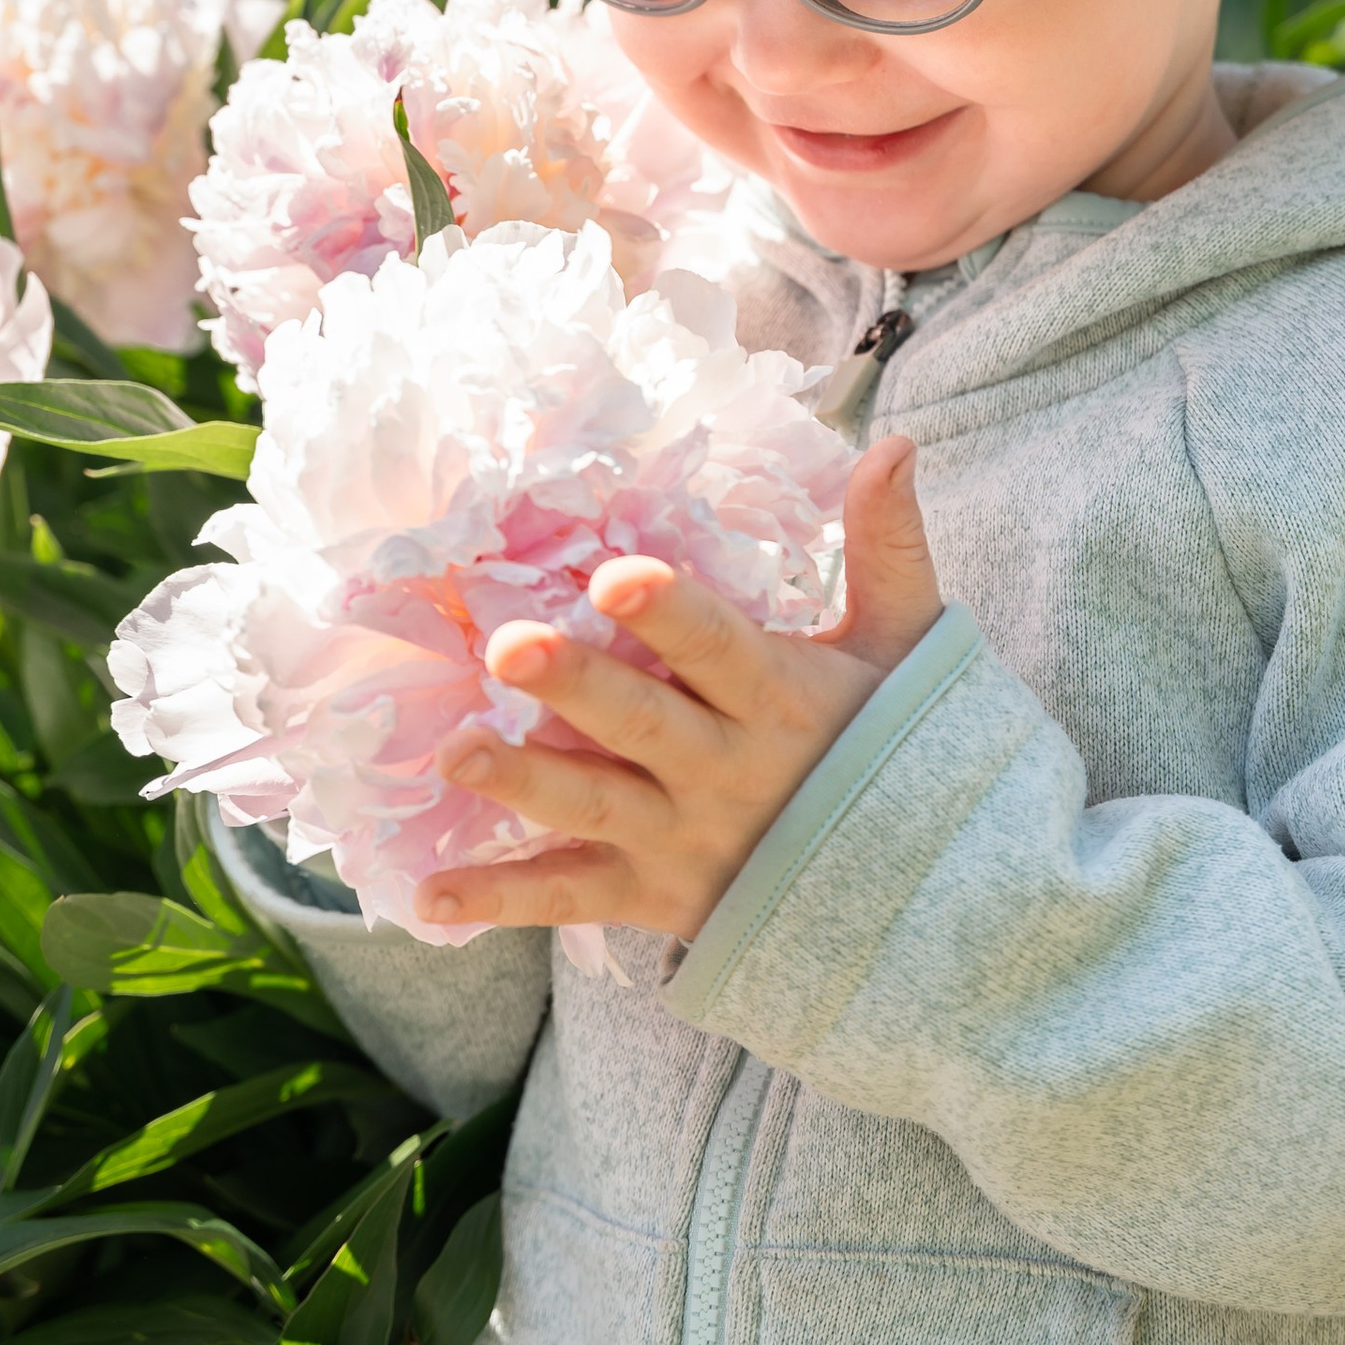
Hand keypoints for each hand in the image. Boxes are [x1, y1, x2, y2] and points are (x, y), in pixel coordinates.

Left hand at [417, 435, 943, 940]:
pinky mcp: (650, 893)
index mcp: (779, 698)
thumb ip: (885, 544)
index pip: (720, 650)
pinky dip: (501, 901)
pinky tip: (429, 894)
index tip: (616, 576)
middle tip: (507, 647)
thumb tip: (894, 442)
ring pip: (594, 808)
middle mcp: (725, 770)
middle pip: (641, 726)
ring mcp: (683, 838)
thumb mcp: (900, 643)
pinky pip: (570, 898)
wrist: (915, 889)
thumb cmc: (888, 740)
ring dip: (522, 785)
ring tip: (454, 754)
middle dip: (576, 687)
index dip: (670, 617)